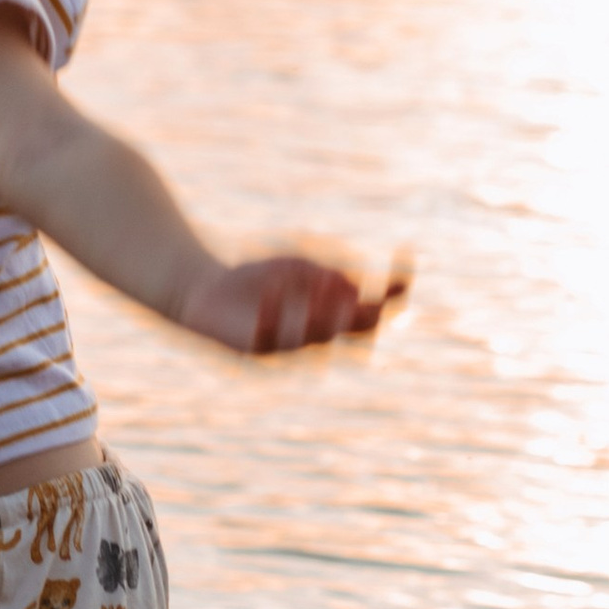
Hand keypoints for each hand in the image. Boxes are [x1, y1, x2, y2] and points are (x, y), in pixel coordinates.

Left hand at [178, 250, 413, 356]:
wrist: (204, 291)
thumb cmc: (257, 278)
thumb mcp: (298, 266)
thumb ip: (326, 274)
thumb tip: (356, 287)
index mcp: (332, 318)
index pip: (375, 311)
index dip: (394, 290)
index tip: (405, 260)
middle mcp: (315, 337)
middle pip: (352, 333)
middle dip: (358, 312)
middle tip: (350, 290)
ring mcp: (286, 345)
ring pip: (315, 337)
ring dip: (319, 310)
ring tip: (311, 285)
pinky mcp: (254, 348)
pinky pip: (268, 337)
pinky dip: (273, 314)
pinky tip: (269, 293)